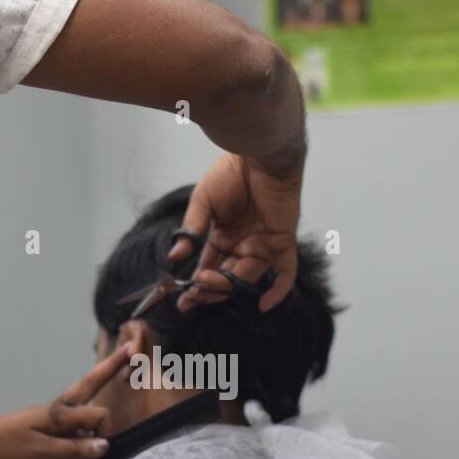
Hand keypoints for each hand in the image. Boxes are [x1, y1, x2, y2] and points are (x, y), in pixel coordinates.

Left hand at [0, 344, 131, 458]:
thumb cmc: (3, 448)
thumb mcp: (40, 451)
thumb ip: (73, 450)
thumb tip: (104, 445)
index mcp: (59, 413)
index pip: (98, 416)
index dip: (104, 433)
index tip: (100, 448)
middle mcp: (59, 411)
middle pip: (92, 383)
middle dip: (111, 366)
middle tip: (131, 348)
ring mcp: (53, 418)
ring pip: (85, 403)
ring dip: (100, 393)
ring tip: (119, 362)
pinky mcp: (47, 430)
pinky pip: (74, 425)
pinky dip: (85, 426)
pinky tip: (89, 433)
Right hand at [169, 151, 303, 312]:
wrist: (257, 153)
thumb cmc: (230, 172)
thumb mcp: (203, 203)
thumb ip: (192, 231)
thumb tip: (174, 259)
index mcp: (223, 237)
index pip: (209, 268)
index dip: (196, 285)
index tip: (181, 299)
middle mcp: (242, 245)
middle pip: (226, 278)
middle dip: (208, 290)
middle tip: (191, 295)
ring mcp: (262, 245)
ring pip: (246, 278)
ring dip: (225, 285)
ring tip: (204, 282)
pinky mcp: (281, 242)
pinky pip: (284, 273)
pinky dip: (277, 291)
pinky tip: (263, 305)